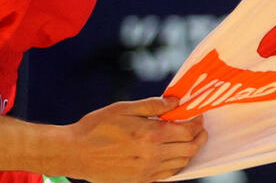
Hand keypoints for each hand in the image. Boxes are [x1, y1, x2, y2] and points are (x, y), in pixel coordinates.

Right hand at [56, 96, 206, 182]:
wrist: (76, 153)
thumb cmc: (97, 127)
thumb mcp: (124, 108)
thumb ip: (153, 105)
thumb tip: (175, 101)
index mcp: (150, 135)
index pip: (186, 132)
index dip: (196, 124)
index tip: (198, 116)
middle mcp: (152, 155)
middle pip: (189, 149)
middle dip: (199, 137)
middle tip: (200, 128)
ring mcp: (147, 171)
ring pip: (181, 164)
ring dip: (190, 152)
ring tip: (189, 140)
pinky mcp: (140, 181)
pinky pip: (167, 175)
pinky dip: (176, 165)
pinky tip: (173, 155)